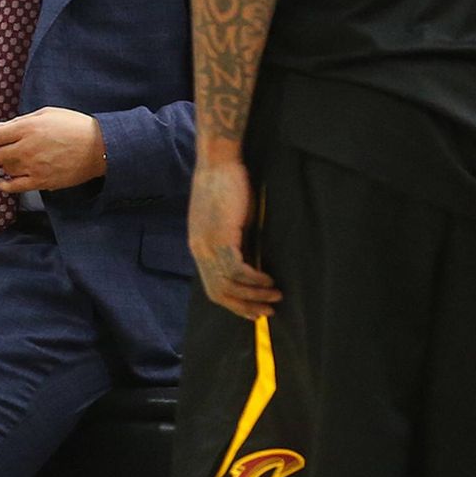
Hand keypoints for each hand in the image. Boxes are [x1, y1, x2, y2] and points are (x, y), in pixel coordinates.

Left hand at [0, 107, 104, 192]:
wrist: (100, 147)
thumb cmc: (73, 125)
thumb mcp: (45, 115)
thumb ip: (19, 122)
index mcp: (26, 128)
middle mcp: (26, 148)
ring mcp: (32, 166)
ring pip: (3, 170)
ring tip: (4, 162)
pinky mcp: (41, 181)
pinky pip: (15, 187)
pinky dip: (4, 185)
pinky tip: (1, 182)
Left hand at [187, 159, 280, 319]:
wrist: (219, 163)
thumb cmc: (227, 188)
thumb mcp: (229, 223)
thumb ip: (236, 244)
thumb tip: (253, 264)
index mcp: (199, 248)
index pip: (212, 288)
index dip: (234, 304)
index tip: (254, 311)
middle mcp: (199, 250)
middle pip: (218, 293)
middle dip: (244, 307)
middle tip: (267, 313)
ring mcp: (207, 246)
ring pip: (229, 285)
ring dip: (254, 295)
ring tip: (275, 297)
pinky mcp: (220, 238)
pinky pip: (236, 270)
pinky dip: (254, 280)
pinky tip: (269, 280)